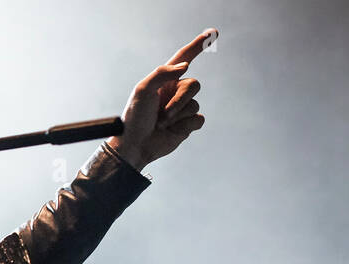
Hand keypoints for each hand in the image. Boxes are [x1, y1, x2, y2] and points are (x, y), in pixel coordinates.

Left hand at [106, 28, 214, 170]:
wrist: (135, 146)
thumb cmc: (135, 118)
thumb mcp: (142, 90)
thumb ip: (162, 73)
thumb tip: (185, 66)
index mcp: (164, 79)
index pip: (184, 57)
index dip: (198, 45)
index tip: (213, 32)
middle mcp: (175, 91)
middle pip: (193, 85)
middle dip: (178, 100)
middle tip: (160, 114)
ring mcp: (183, 108)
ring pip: (194, 104)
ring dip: (176, 115)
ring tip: (160, 124)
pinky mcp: (187, 124)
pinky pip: (198, 120)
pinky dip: (184, 126)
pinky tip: (171, 131)